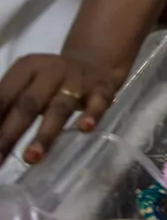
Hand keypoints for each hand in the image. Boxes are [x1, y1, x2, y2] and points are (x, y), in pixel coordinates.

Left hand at [0, 54, 118, 164]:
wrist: (96, 61)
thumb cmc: (51, 81)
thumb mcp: (27, 84)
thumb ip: (9, 105)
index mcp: (27, 67)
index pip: (3, 96)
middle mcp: (51, 70)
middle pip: (27, 105)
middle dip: (9, 134)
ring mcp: (78, 80)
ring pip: (60, 108)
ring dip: (45, 134)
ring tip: (31, 158)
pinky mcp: (103, 88)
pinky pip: (98, 103)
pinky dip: (92, 114)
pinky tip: (85, 128)